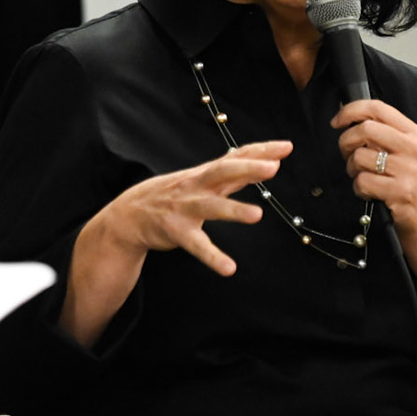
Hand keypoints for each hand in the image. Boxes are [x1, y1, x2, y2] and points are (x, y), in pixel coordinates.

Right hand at [59, 141, 289, 346]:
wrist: (130, 213)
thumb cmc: (173, 194)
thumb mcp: (199, 178)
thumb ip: (230, 172)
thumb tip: (263, 159)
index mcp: (205, 174)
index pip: (235, 157)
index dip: (260, 151)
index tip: (286, 147)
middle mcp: (197, 186)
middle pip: (223, 172)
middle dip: (248, 169)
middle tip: (273, 168)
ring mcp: (186, 208)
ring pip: (212, 207)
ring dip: (233, 210)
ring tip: (257, 215)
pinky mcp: (176, 231)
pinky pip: (197, 245)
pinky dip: (213, 257)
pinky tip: (229, 268)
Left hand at [330, 100, 416, 237]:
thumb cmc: (413, 186)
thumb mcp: (406, 153)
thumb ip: (381, 133)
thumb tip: (346, 115)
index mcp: (412, 134)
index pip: (377, 108)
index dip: (350, 111)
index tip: (337, 122)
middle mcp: (412, 149)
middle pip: (364, 129)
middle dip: (346, 143)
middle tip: (348, 155)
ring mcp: (408, 170)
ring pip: (359, 157)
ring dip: (352, 170)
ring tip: (363, 177)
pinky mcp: (400, 192)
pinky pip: (362, 182)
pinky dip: (358, 189)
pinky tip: (370, 193)